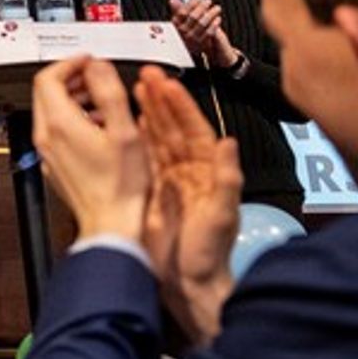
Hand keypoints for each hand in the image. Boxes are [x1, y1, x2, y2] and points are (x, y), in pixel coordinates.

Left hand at [32, 56, 152, 239]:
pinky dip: (72, 120)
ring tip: (101, 101)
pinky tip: (98, 128)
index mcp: (59, 123)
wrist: (111, 224)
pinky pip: (55, 133)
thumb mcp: (125, 130)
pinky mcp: (53, 165)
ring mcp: (47, 152)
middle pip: (45, 92)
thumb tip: (99, 67)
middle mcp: (46, 136)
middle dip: (70, 79)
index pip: (48, 77)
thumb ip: (110, 93)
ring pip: (49, 112)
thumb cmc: (121, 185)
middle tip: (95, 77)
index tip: (88, 61)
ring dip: (72, 99)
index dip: (69, 63)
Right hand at [139, 67, 241, 346]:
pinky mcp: (150, 192)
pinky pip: (143, 159)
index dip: (180, 106)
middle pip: (173, 128)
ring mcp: (168, 181)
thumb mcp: (223, 214)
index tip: (167, 84)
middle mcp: (188, 172)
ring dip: (147, 114)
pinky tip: (129, 124)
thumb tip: (228, 143)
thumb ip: (227, 178)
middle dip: (160, 101)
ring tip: (134, 90)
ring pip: (156, 139)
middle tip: (146, 76)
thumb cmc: (209, 253)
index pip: (193, 130)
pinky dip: (137, 138)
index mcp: (207, 172)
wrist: (187, 282)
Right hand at [168, 0, 238, 68]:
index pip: (182, 12)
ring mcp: (192, 37)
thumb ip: (176, 10)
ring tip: (216, 8)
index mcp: (175, 24)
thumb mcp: (178, 21)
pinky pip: (209, 32)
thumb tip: (172, 0)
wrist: (188, 49)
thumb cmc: (184, 31)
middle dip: (202, 7)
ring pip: (202, 23)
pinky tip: (218, 19)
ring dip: (211, 14)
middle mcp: (183, 31)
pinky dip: (215, 24)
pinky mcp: (202, 43)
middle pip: (193, 16)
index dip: (191, 4)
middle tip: (209, 1)